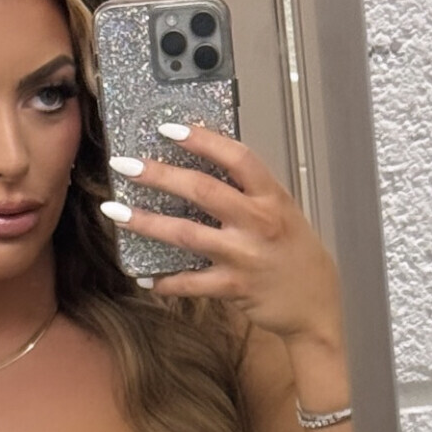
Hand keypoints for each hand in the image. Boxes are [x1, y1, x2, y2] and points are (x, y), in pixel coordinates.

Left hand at [100, 124, 342, 343]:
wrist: (316, 304)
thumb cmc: (295, 254)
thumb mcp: (281, 213)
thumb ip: (248, 193)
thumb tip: (203, 170)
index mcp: (272, 197)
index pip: (236, 157)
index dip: (202, 140)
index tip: (170, 128)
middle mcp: (258, 222)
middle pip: (202, 190)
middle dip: (159, 175)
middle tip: (126, 165)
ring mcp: (244, 255)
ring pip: (186, 234)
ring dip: (146, 222)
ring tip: (116, 212)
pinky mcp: (234, 287)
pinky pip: (190, 282)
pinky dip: (165, 280)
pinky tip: (145, 276)